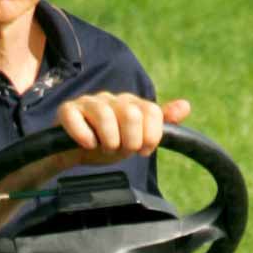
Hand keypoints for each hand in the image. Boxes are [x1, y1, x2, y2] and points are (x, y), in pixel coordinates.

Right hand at [55, 93, 190, 166]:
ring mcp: (88, 102)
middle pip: (131, 114)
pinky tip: (88, 145)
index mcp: (131, 103)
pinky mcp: (67, 110)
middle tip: (122, 151)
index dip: (151, 136)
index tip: (143, 150)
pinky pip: (75, 117)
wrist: (75, 153)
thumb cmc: (108, 143)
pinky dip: (84, 135)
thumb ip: (162, 123)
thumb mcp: (138, 138)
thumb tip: (186, 106)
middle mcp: (111, 98)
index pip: (151, 111)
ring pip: (105, 116)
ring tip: (105, 149)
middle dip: (130, 141)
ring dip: (109, 141)